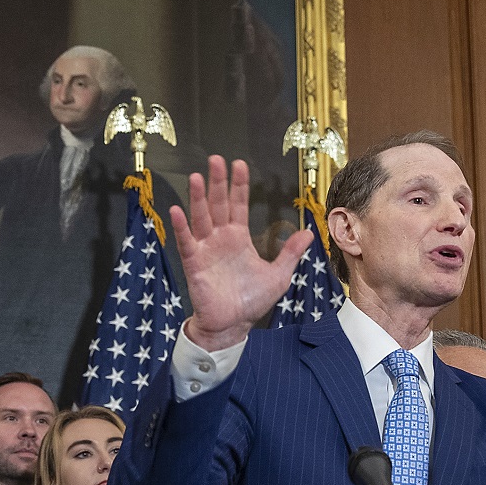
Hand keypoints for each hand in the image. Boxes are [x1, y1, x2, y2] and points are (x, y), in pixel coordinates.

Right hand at [168, 156, 314, 351]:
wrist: (233, 325)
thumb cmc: (252, 301)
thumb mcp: (278, 275)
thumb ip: (290, 253)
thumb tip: (309, 233)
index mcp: (238, 238)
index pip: (238, 205)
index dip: (239, 185)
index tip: (239, 164)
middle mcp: (220, 239)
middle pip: (218, 204)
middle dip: (217, 182)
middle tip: (215, 159)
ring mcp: (206, 250)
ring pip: (201, 218)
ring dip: (198, 198)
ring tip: (196, 177)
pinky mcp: (195, 263)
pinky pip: (186, 242)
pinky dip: (181, 227)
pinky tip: (177, 210)